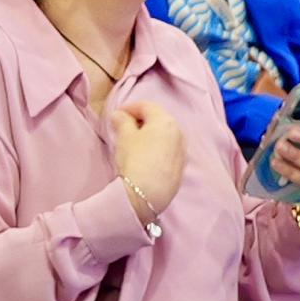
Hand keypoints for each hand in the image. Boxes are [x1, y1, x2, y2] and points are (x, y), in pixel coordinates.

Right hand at [114, 91, 187, 218]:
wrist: (148, 194)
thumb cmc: (135, 160)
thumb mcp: (124, 136)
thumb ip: (122, 121)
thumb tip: (119, 115)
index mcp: (165, 121)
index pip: (146, 106)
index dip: (129, 107)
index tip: (116, 114)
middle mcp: (179, 132)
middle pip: (158, 119)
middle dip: (141, 120)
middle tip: (124, 127)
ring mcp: (182, 150)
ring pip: (165, 135)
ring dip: (150, 134)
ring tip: (134, 142)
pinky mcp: (181, 166)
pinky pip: (168, 150)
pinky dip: (157, 147)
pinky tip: (146, 156)